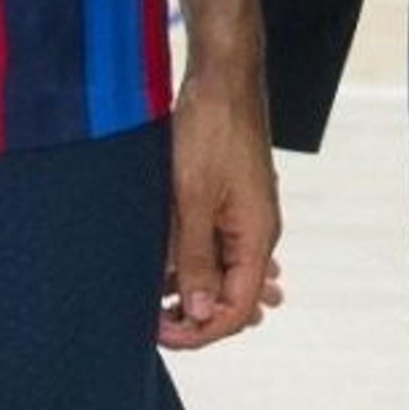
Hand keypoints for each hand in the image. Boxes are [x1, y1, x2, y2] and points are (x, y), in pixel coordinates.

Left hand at [158, 75, 280, 351]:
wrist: (222, 76)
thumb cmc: (212, 128)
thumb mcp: (193, 197)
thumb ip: (196, 256)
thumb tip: (199, 310)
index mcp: (257, 236)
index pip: (237, 309)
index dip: (200, 331)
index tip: (160, 333)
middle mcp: (256, 232)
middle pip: (231, 296)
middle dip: (194, 314)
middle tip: (152, 322)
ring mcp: (243, 216)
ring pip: (220, 271)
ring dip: (189, 288)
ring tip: (151, 295)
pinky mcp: (228, 200)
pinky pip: (214, 245)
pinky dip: (190, 260)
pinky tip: (165, 266)